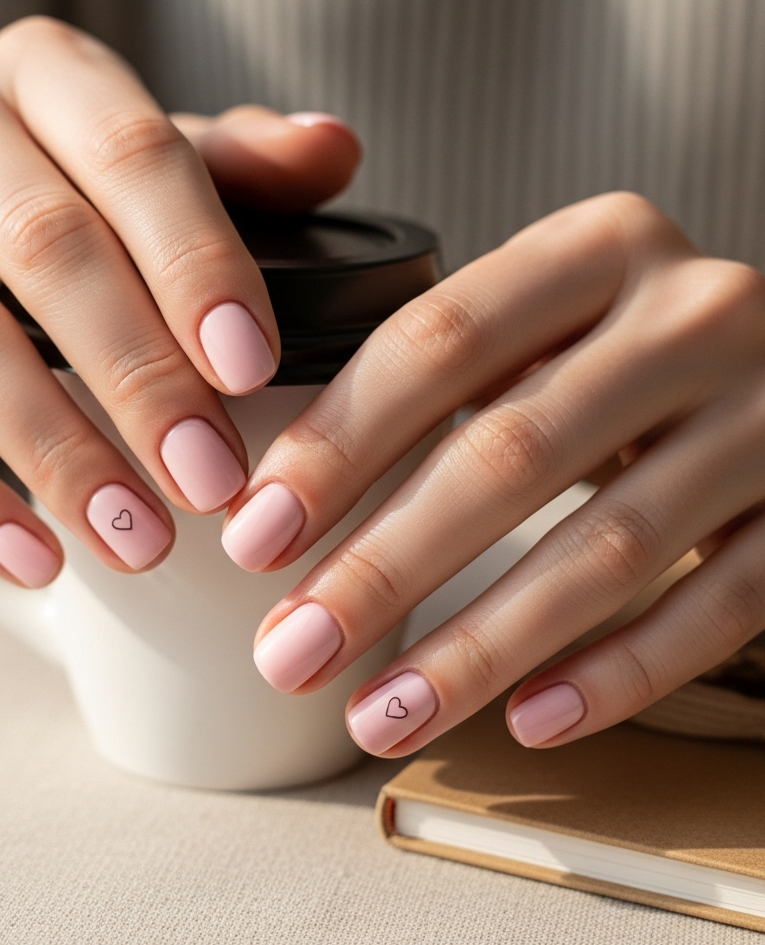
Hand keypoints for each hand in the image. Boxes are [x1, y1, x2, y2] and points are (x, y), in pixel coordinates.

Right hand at [0, 16, 359, 586]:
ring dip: (57, 455)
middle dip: (138, 379)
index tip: (252, 375)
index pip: (135, 156)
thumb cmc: (66, 186)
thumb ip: (242, 164)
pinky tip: (34, 558)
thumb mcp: (155, 160)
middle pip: (47, 250)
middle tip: (210, 484)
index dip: (197, 266)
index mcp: (47, 72)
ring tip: (137, 543)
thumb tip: (334, 149)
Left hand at [228, 192, 764, 752]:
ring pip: (608, 550)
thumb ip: (436, 370)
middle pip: (510, 455)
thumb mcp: (544, 314)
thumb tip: (275, 503)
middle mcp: (691, 313)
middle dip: (385, 569)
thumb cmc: (623, 346)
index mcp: (595, 248)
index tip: (254, 539)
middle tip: (292, 652)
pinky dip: (617, 675)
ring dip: (478, 648)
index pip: (436, 343)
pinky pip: (718, 608)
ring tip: (379, 715)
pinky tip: (528, 723)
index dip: (335, 447)